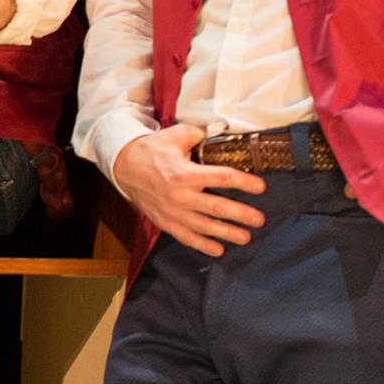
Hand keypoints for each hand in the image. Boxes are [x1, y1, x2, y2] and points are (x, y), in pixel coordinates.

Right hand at [113, 125, 266, 256]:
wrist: (123, 166)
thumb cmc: (152, 150)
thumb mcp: (175, 135)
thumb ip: (199, 134)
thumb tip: (222, 133)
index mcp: (184, 173)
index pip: (221, 178)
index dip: (244, 183)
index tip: (260, 187)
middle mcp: (179, 195)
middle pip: (217, 207)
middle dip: (241, 215)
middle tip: (259, 220)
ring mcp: (171, 211)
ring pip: (204, 227)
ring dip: (227, 234)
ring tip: (245, 237)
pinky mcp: (164, 221)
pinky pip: (186, 237)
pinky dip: (203, 245)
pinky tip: (218, 250)